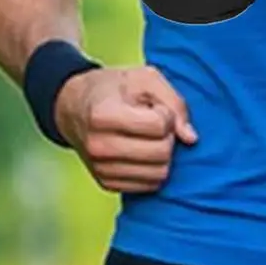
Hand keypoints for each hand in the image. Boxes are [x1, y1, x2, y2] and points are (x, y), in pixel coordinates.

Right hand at [54, 66, 198, 194]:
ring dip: (163, 154)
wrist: (74, 107)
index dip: (166, 113)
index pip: (160, 126)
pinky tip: (142, 152)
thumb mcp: (145, 79)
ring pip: (159, 174)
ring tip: (147, 137)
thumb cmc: (115, 88)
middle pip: (161, 152)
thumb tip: (191, 138)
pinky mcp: (106, 184)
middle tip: (154, 124)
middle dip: (168, 136)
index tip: (153, 107)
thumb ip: (175, 103)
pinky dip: (154, 168)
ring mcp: (100, 169)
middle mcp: (97, 146)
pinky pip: (149, 186)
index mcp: (103, 115)